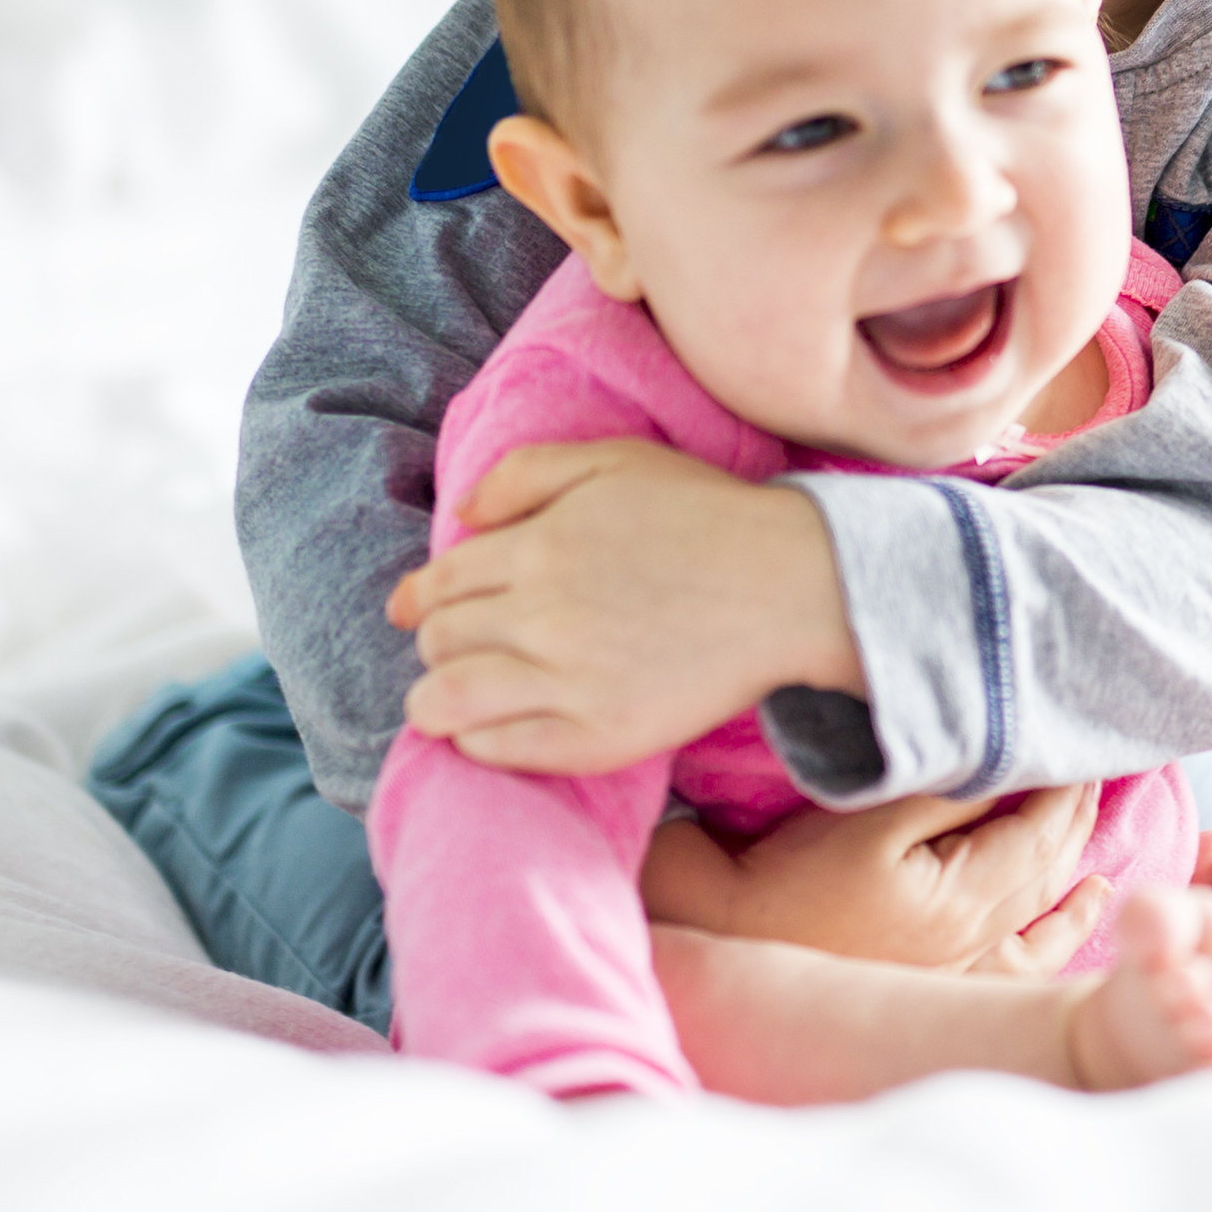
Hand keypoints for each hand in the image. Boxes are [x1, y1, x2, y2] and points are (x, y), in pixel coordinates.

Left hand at [390, 438, 859, 774]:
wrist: (794, 585)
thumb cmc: (708, 516)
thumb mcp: (617, 460)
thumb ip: (527, 474)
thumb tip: (462, 514)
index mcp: (537, 548)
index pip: (438, 584)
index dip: (419, 599)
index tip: (417, 612)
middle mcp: (541, 616)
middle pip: (439, 642)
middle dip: (436, 645)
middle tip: (463, 649)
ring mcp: (569, 682)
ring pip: (448, 702)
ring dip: (435, 702)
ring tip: (453, 702)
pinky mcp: (599, 736)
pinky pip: (502, 751)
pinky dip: (479, 743)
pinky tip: (494, 731)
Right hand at [638, 782, 1106, 974]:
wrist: (722, 946)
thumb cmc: (785, 876)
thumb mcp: (867, 817)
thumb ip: (946, 790)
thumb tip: (1010, 760)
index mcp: (961, 897)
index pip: (1041, 827)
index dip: (1068, 781)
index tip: (1087, 736)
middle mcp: (973, 938)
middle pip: (1050, 861)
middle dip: (1078, 806)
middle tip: (1100, 754)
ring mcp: (959, 962)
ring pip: (1043, 902)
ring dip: (1077, 850)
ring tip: (1100, 803)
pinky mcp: (940, 974)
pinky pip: (1026, 957)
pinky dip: (1066, 926)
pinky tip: (1092, 899)